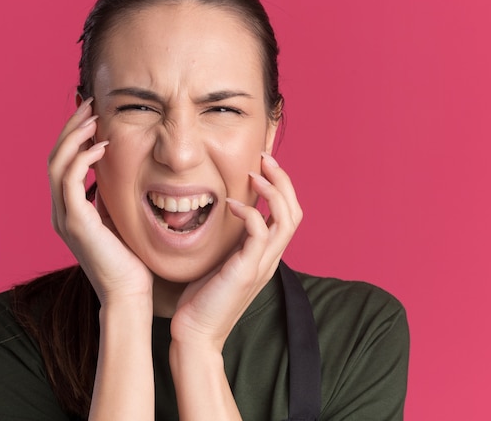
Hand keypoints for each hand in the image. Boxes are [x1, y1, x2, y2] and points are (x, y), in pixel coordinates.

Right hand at [47, 98, 152, 304]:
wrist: (129, 293)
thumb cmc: (129, 259)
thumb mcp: (116, 219)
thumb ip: (107, 198)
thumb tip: (111, 175)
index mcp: (69, 209)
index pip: (63, 163)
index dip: (73, 136)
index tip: (91, 114)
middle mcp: (61, 211)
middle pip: (55, 157)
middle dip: (71, 128)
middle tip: (89, 105)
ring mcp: (65, 217)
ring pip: (57, 165)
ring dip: (73, 137)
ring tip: (93, 117)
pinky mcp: (75, 223)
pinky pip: (69, 181)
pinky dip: (81, 159)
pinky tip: (100, 146)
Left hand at [170, 153, 302, 351]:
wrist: (195, 333)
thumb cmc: (203, 297)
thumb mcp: (222, 261)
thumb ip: (231, 240)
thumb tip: (225, 213)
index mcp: (266, 255)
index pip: (288, 214)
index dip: (280, 186)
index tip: (262, 165)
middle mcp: (270, 258)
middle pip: (295, 211)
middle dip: (283, 180)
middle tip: (264, 158)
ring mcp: (261, 265)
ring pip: (286, 219)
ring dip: (273, 191)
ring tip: (254, 173)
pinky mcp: (246, 271)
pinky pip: (258, 233)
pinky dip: (250, 213)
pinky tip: (231, 204)